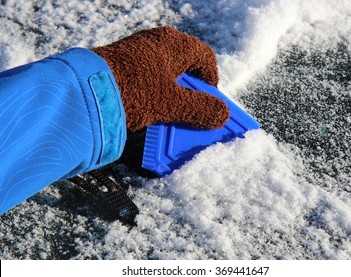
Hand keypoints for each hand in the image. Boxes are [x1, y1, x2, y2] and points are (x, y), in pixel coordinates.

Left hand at [91, 26, 229, 131]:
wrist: (83, 91)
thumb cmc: (133, 91)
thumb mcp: (172, 104)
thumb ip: (200, 109)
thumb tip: (221, 115)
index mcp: (173, 44)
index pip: (204, 57)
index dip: (211, 80)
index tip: (210, 98)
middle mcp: (156, 42)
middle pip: (184, 65)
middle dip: (190, 90)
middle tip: (191, 109)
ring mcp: (137, 50)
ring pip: (165, 72)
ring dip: (172, 93)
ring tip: (169, 113)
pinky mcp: (121, 62)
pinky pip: (146, 77)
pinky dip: (153, 92)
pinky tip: (147, 108)